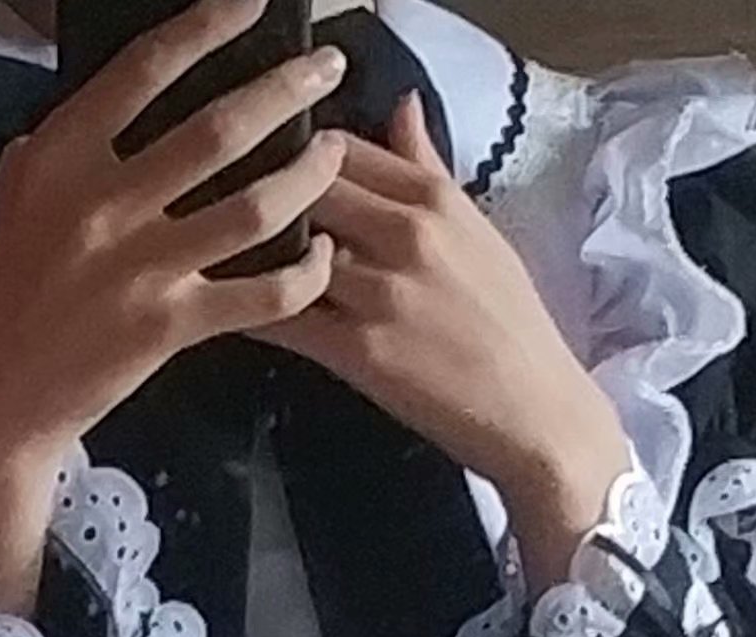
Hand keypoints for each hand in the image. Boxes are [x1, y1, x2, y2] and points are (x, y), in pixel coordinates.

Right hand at [0, 0, 347, 608]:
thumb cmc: (1, 297)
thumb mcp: (15, 200)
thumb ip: (66, 152)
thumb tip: (116, 105)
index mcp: (60, 157)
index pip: (144, 71)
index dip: (207, 27)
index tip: (253, 4)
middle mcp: (103, 204)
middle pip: (217, 130)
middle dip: (286, 89)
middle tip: (329, 67)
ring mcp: (140, 267)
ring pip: (252, 206)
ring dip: (307, 175)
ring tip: (335, 155)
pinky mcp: (169, 326)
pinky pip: (258, 293)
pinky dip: (301, 272)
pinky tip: (320, 254)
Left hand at [256, 91, 632, 587]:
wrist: (534, 410)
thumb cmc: (509, 324)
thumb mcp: (477, 231)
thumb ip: (428, 170)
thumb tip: (401, 107)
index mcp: (433, 199)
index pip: (343, 147)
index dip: (299, 156)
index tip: (275, 173)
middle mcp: (404, 234)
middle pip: (306, 187)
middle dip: (267, 199)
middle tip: (236, 217)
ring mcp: (379, 292)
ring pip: (288, 248)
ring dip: (249, 254)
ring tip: (220, 261)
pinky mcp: (359, 351)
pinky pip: (283, 316)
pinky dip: (247, 308)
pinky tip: (224, 308)